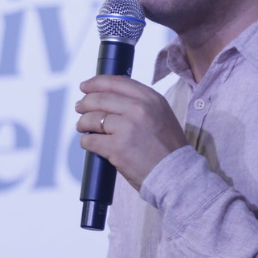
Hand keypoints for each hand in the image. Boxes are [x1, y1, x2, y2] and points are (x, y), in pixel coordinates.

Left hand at [75, 75, 187, 190]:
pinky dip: (86, 141)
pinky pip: (90, 140)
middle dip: (85, 103)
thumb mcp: (161, 114)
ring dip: (83, 122)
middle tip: (79, 107)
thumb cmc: (168, 147)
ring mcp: (127, 128)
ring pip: (91, 118)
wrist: (177, 175)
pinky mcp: (117, 148)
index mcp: (150, 98)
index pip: (116, 82)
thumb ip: (139, 102)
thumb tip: (108, 96)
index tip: (85, 87)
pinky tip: (88, 142)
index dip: (96, 83)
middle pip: (99, 99)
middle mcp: (139, 109)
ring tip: (82, 127)